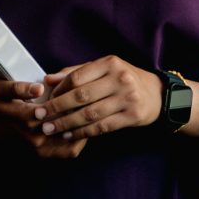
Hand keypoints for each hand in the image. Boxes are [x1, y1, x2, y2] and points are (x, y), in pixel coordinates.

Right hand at [0, 79, 88, 157]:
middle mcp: (35, 137)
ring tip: (88, 108)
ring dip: (83, 123)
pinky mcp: (44, 154)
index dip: (71, 96)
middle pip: (69, 122)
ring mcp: (40, 149)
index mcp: (25, 118)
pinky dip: (80, 137)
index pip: (60, 108)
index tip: (79, 87)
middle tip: (90, 96)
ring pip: (74, 137)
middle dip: (80, 108)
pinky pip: (71, 151)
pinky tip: (81, 123)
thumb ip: (17, 87)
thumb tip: (38, 88)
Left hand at [35, 55, 163, 141]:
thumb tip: (47, 80)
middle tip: (39, 118)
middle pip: (81, 96)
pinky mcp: (132, 116)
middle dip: (56, 109)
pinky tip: (70, 135)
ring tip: (51, 129)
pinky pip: (102, 127)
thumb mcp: (105, 69)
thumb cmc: (126, 80)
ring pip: (90, 114)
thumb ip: (76, 72)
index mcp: (110, 63)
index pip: (77, 77)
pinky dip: (83, 132)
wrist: (158, 95)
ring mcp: (128, 98)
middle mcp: (120, 79)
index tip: (45, 101)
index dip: (58, 91)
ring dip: (66, 124)